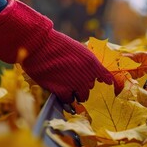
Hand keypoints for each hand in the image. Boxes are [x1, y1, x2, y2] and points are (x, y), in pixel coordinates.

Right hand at [0, 0, 118, 103]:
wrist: (38, 45)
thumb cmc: (56, 45)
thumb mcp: (78, 50)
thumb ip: (88, 63)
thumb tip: (97, 75)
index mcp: (92, 62)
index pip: (108, 78)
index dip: (108, 84)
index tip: (109, 87)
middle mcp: (87, 74)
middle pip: (92, 89)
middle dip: (85, 86)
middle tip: (74, 81)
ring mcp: (75, 83)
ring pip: (83, 97)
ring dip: (76, 93)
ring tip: (67, 85)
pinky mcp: (62, 91)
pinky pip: (69, 100)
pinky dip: (66, 97)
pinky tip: (60, 89)